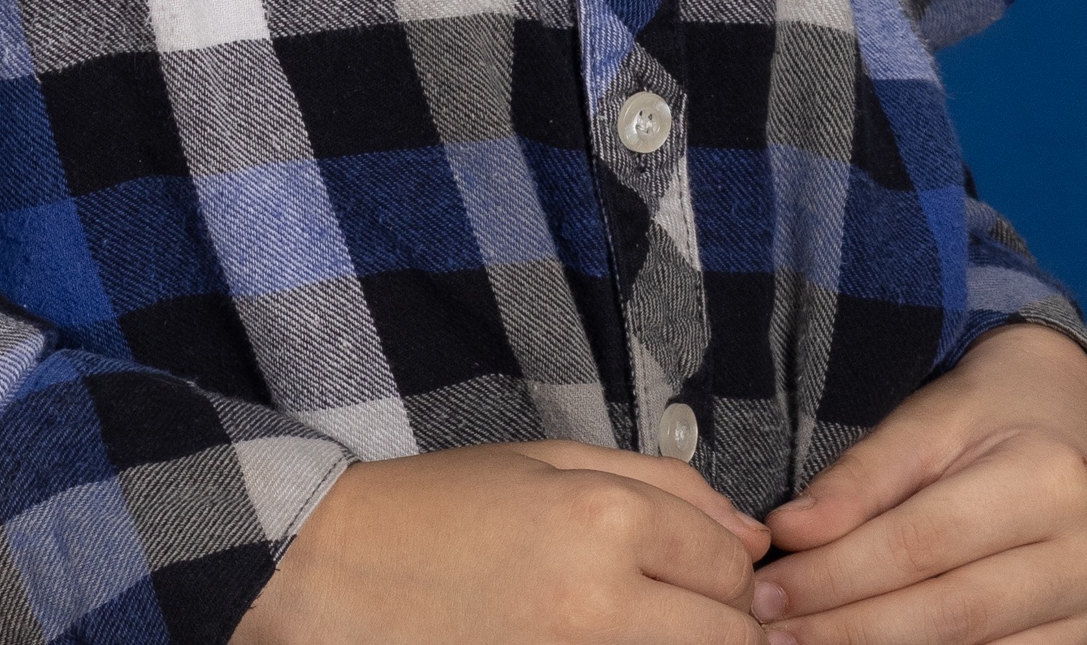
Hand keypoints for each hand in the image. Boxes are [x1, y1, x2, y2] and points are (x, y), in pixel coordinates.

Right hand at [240, 438, 769, 644]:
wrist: (337, 583)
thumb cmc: (440, 510)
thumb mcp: (548, 460)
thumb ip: (662, 485)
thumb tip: (749, 534)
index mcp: (602, 520)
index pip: (728, 563)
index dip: (731, 565)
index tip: (708, 567)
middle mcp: (601, 604)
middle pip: (729, 636)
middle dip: (729, 623)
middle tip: (693, 610)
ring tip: (650, 627)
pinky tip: (612, 643)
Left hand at [750, 328, 1086, 644]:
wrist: (1083, 425)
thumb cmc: (995, 414)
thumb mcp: (930, 419)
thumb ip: (862, 478)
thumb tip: (788, 533)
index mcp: (1053, 480)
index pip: (921, 544)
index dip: (835, 575)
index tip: (766, 590)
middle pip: (945, 616)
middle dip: (846, 631)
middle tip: (772, 634)